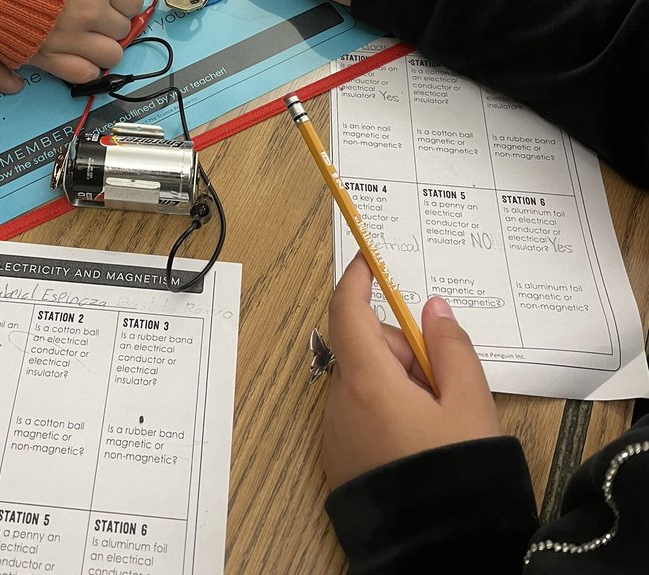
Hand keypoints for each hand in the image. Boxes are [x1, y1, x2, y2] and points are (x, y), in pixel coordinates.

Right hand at [29, 0, 143, 82]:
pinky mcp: (45, 57)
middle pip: (123, 29)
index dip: (124, 0)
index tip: (115, 0)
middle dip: (111, 22)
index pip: (135, 2)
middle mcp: (90, 12)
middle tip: (96, 15)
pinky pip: (84, 74)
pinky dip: (86, 67)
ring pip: (112, 55)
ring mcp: (69, 38)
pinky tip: (77, 55)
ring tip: (88, 37)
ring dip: (103, 46)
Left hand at [322, 252, 500, 488]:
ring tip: (438, 420)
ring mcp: (336, 434)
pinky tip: (419, 441)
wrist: (437, 552)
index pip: (348, 311)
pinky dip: (385, 411)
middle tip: (443, 379)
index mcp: (367, 381)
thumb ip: (451, 346)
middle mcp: (340, 403)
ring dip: (395, 383)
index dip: (356, 280)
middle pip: (364, 349)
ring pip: (364, 383)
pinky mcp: (340, 461)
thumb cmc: (455, 476)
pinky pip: (360, 415)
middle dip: (400, 349)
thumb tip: (431, 308)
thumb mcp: (469, 404)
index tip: (368, 260)